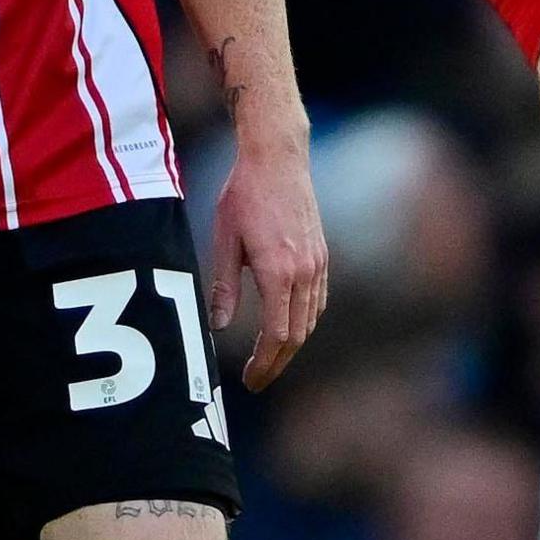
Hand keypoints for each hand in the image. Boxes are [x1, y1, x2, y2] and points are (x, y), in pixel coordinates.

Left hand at [208, 135, 332, 389]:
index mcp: (278, 272)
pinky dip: (304, 322)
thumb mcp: (224, 240)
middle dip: (277, 363)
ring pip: (310, 320)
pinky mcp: (321, 255)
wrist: (277, 158)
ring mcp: (317, 263)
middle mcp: (304, 272)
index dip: (264, 363)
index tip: (250, 381)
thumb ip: (223, 286)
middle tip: (257, 381)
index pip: (277, 335)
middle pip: (297, 335)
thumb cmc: (243, 195)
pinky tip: (289, 328)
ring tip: (269, 361)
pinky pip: (317, 300)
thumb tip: (218, 326)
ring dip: (291, 346)